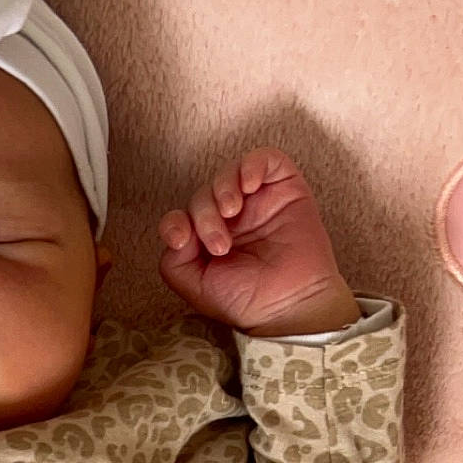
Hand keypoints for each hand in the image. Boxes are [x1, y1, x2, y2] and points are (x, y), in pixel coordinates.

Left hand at [157, 146, 357, 333]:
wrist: (289, 304)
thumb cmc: (246, 300)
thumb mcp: (196, 287)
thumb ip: (173, 262)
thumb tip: (178, 230)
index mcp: (208, 239)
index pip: (181, 216)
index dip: (174, 222)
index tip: (181, 240)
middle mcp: (232, 219)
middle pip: (203, 194)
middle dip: (204, 215)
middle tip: (220, 245)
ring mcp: (259, 201)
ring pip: (229, 173)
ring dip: (223, 189)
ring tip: (233, 212)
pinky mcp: (285, 188)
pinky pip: (266, 158)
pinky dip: (252, 165)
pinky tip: (249, 186)